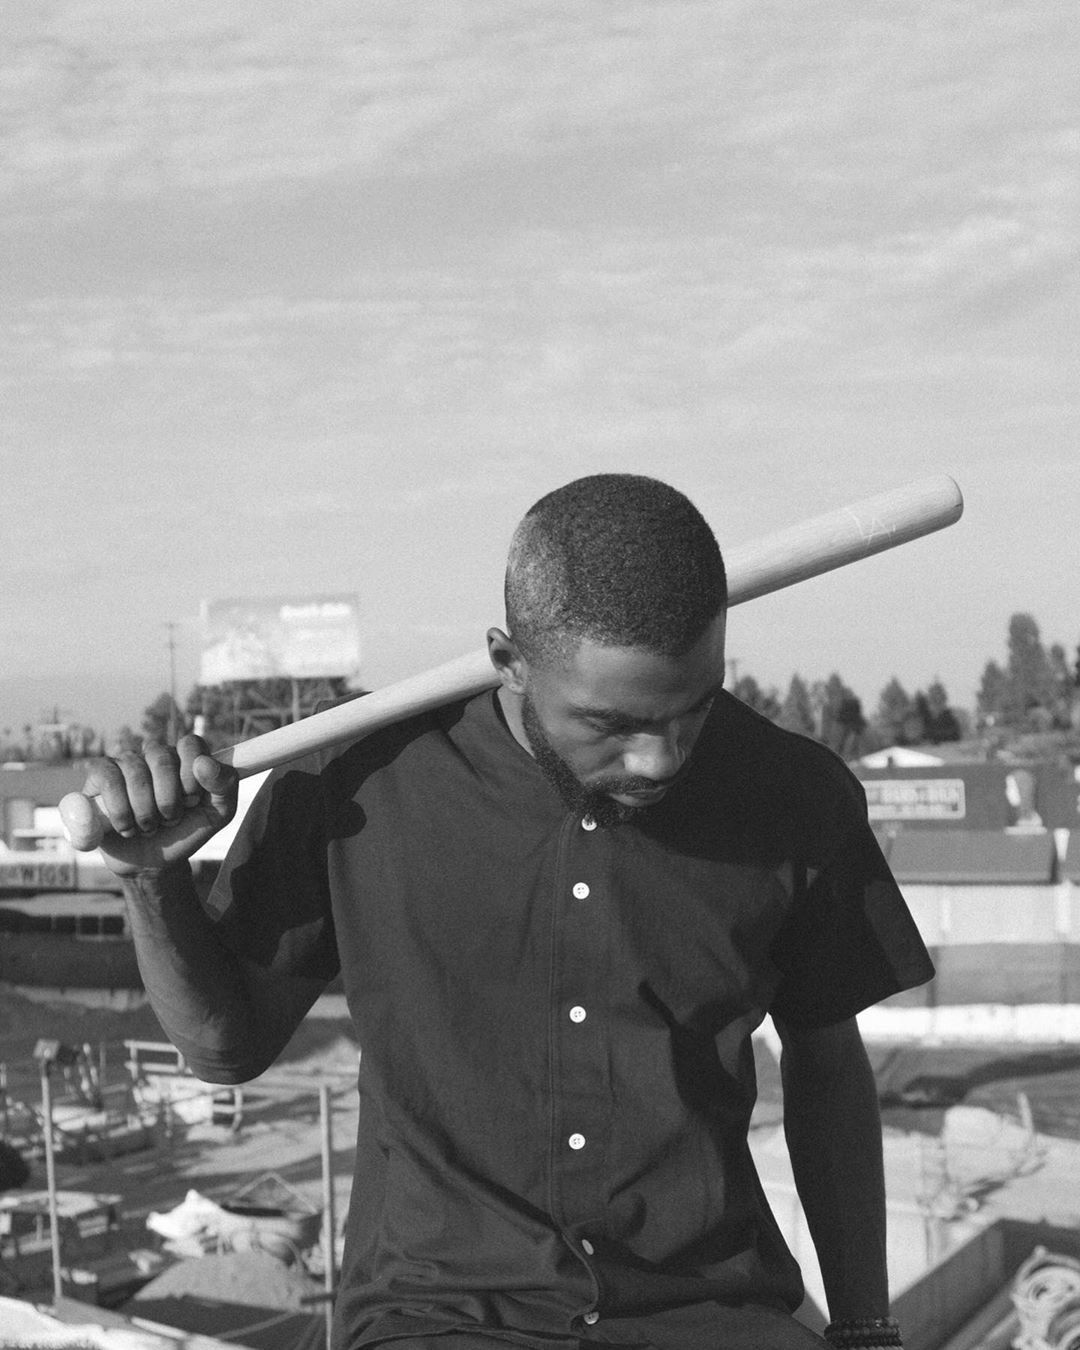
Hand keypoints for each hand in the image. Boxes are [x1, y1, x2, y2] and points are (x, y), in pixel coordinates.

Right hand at [59, 734, 238, 875]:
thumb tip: (204, 762)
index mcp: (185, 758)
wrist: (152, 862)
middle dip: (168, 799)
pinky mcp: (100, 777)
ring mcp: (126, 764)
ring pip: (135, 771)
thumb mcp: (217, 814)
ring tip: (149, 827)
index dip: (191, 774)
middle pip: (161, 757)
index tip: (192, 800)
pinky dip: (120, 809)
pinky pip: (107, 778)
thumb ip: (225, 786)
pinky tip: (126, 828)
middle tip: (170, 820)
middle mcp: (155, 755)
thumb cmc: (185, 832)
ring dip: (145, 811)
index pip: (190, 744)